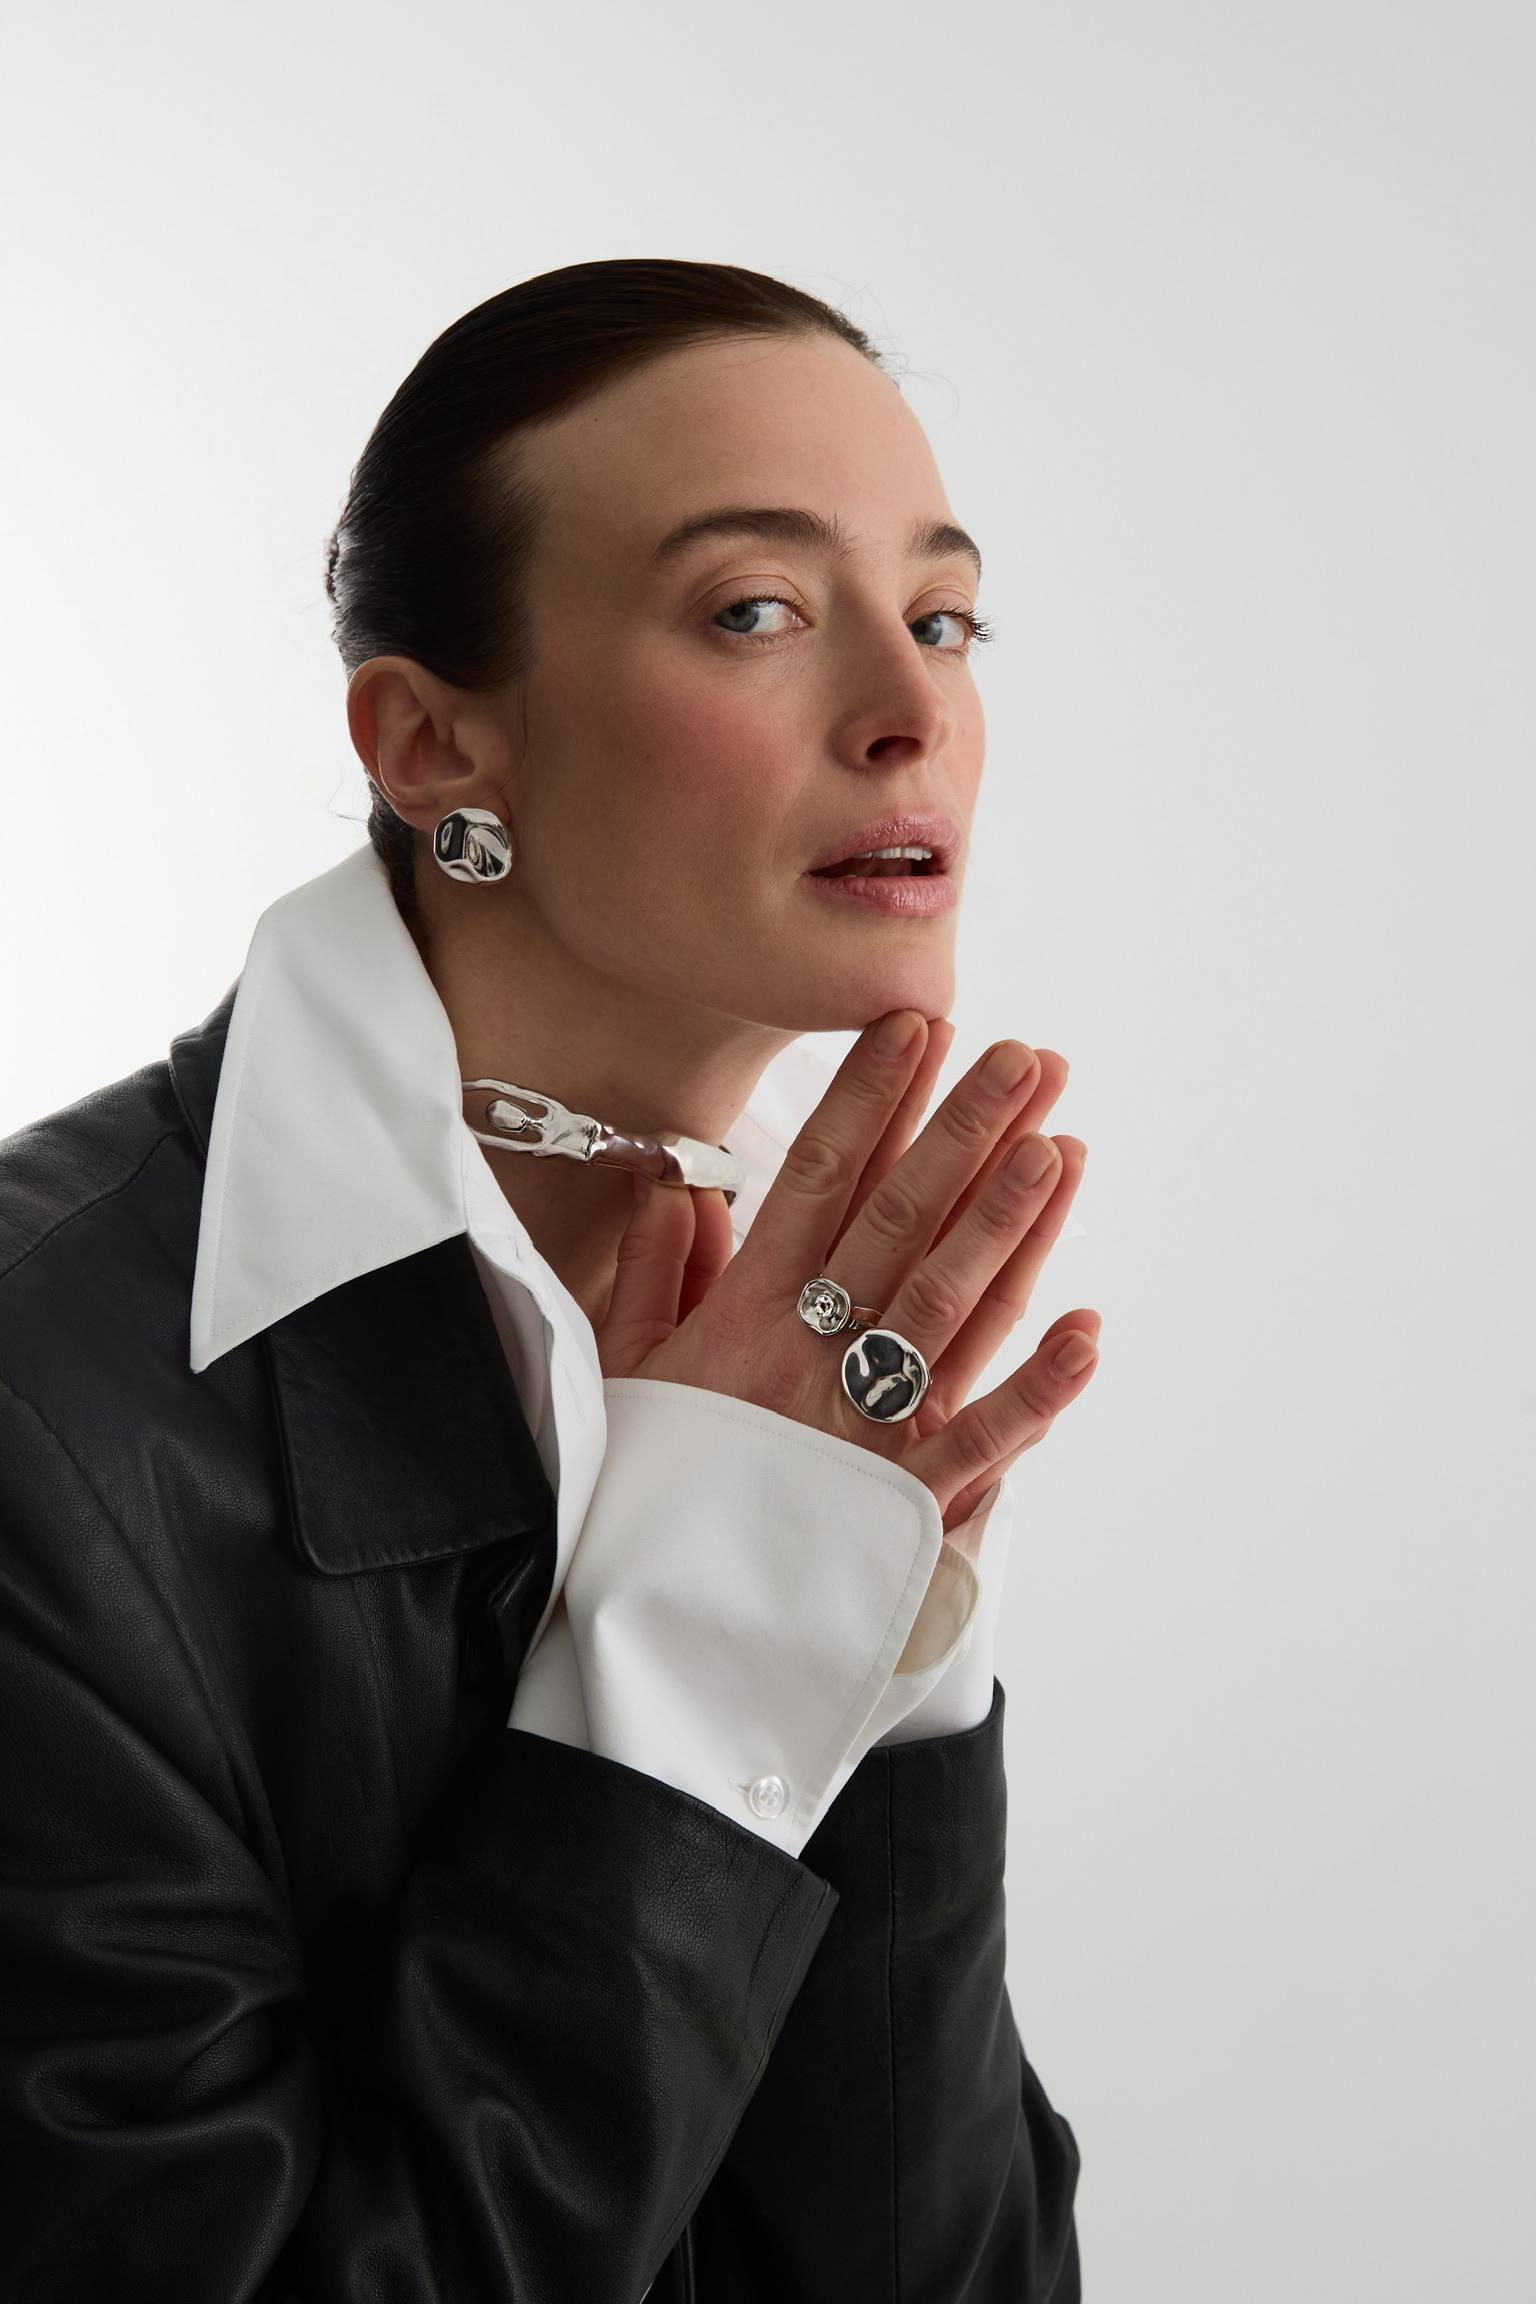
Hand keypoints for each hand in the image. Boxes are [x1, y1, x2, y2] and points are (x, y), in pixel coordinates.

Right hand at [595, 1012, 1099, 1533]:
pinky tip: (1089, 1331)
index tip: (914, 1027)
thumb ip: (653, 1276)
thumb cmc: (641, 1495)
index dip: (869, 1100)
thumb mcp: (621, 1375)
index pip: (819, 1183)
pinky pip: (983, 1443)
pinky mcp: (903, 1505)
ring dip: (1010, 1225)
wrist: (646, 1628)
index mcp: (745, 1321)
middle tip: (1024, 1058)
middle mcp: (813, 1360)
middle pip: (902, 1224)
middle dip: (966, 1134)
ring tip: (1060, 1145)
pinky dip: (1039, 1390)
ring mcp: (865, 1430)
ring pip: (950, 1308)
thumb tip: (681, 1189)